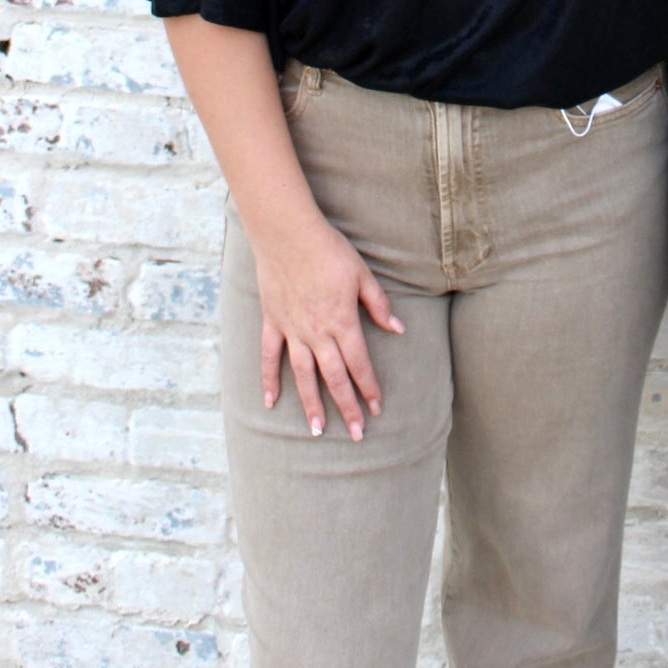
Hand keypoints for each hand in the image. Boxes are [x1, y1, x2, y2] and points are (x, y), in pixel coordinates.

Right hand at [254, 213, 404, 439]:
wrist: (288, 233)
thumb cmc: (329, 250)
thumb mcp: (362, 274)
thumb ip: (378, 305)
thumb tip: (398, 329)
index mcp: (342, 321)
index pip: (359, 364)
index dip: (369, 388)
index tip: (377, 408)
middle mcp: (317, 332)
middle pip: (334, 377)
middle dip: (347, 407)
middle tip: (357, 434)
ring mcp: (292, 330)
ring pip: (303, 375)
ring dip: (311, 405)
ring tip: (318, 431)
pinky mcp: (273, 322)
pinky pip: (269, 357)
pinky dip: (269, 380)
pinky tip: (270, 402)